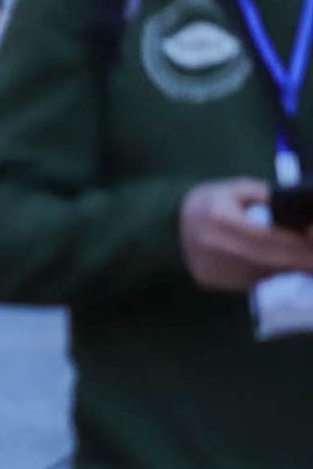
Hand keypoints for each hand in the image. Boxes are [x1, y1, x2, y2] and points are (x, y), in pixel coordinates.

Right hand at [181, 179, 312, 290]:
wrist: (168, 225)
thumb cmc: (209, 202)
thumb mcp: (235, 188)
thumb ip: (266, 196)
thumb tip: (299, 210)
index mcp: (219, 218)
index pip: (266, 236)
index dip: (296, 242)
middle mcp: (213, 244)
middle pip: (268, 258)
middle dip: (300, 259)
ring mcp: (210, 265)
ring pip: (262, 273)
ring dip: (287, 268)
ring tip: (304, 261)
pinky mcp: (210, 279)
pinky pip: (249, 279)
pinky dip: (268, 273)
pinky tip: (276, 264)